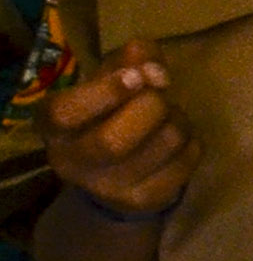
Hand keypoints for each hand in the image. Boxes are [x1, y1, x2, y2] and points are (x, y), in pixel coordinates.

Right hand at [41, 41, 193, 220]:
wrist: (114, 176)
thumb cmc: (107, 115)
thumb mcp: (106, 82)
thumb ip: (126, 62)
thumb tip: (150, 62)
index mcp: (52, 127)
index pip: (66, 113)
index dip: (106, 92)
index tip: (136, 75)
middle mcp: (72, 163)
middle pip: (114, 140)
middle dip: (151, 106)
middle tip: (159, 93)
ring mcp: (111, 187)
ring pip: (163, 143)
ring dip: (177, 118)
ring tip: (167, 115)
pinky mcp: (148, 199)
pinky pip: (187, 158)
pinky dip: (191, 140)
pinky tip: (175, 140)